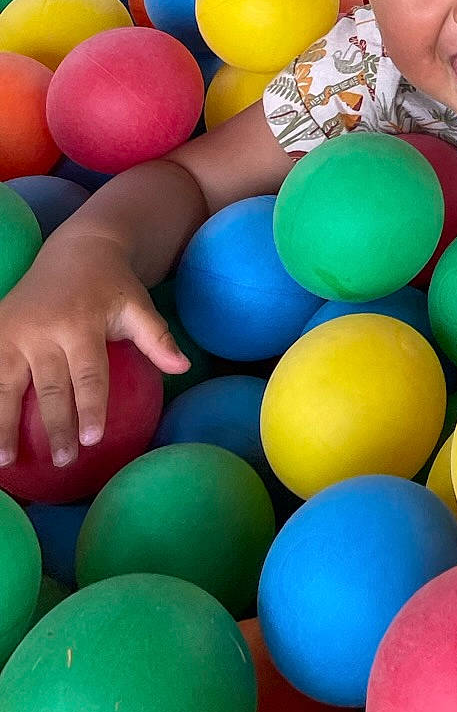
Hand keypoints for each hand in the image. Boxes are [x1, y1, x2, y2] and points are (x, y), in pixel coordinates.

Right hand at [0, 238, 187, 469]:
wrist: (76, 250)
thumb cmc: (111, 286)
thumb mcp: (137, 305)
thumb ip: (157, 337)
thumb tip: (184, 368)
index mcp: (81, 324)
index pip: (88, 374)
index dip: (91, 408)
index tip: (93, 441)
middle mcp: (43, 330)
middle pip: (50, 388)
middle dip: (56, 428)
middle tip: (64, 461)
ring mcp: (13, 332)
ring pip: (6, 386)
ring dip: (4, 426)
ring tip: (6, 461)